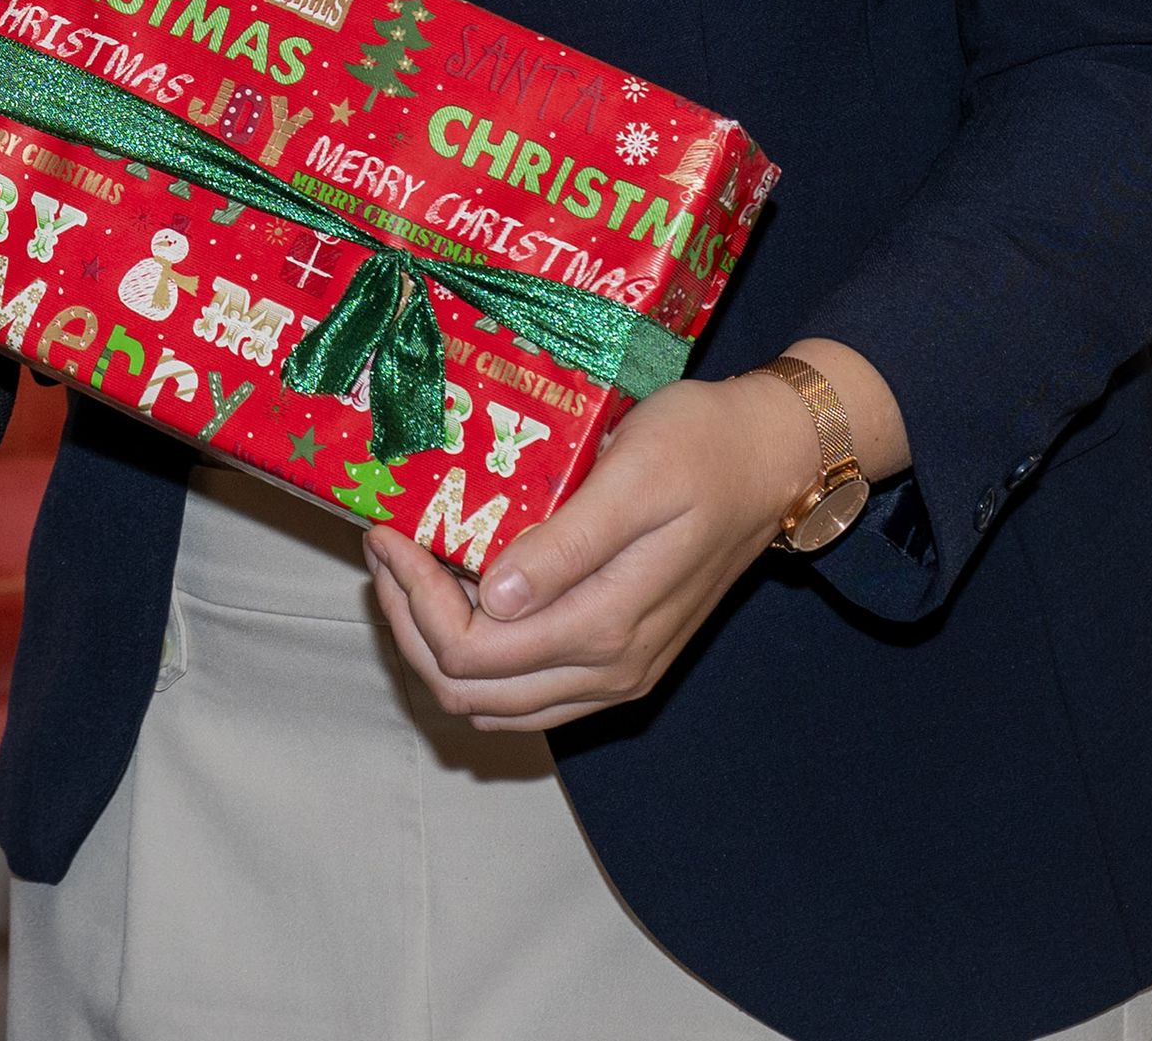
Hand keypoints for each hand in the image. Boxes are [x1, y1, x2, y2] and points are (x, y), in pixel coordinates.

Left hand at [362, 369, 821, 732]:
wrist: (768, 460)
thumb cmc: (700, 448)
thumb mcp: (633, 478)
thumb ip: (568, 546)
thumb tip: (497, 599)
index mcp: (607, 626)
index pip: (471, 652)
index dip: (412, 599)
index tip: (387, 532)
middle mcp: (610, 669)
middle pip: (467, 688)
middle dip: (407, 621)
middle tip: (383, 546)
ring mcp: (615, 674)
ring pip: (490, 701)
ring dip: (433, 642)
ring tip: (405, 566)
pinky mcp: (618, 663)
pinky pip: (525, 693)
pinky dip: (475, 657)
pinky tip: (457, 593)